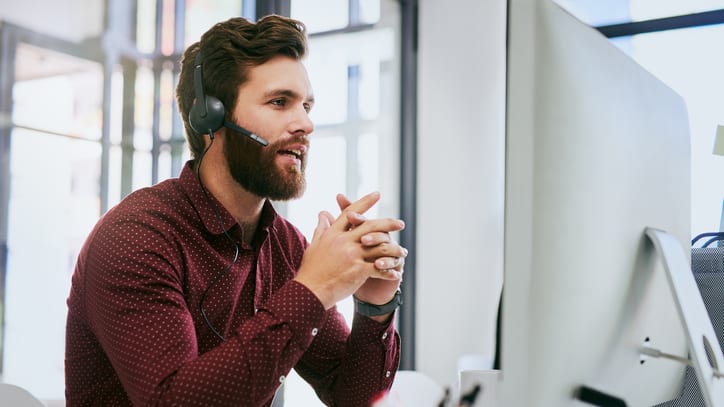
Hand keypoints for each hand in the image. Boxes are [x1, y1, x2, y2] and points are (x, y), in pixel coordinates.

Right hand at [294, 192, 405, 308]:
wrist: (309, 292)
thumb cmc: (310, 270)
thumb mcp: (314, 245)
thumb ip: (321, 228)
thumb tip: (323, 213)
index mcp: (333, 234)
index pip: (350, 213)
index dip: (365, 203)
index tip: (376, 194)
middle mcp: (344, 241)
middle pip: (371, 226)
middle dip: (388, 223)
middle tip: (400, 223)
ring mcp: (351, 255)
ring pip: (379, 247)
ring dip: (394, 250)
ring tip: (403, 253)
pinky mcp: (357, 270)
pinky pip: (379, 268)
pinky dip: (389, 271)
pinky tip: (396, 274)